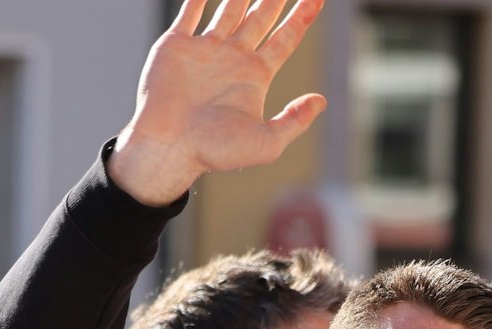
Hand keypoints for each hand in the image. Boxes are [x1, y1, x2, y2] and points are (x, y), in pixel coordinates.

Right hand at [108, 0, 327, 205]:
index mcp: (256, 76)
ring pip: (230, 8)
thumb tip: (321, 100)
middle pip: (262, 17)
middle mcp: (233, 58)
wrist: (169, 147)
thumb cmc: (216, 151)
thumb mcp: (267, 142)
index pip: (286, 38)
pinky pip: (190, 10)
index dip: (302, 17)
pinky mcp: (177, 44)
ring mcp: (205, 49)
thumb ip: (295, 120)